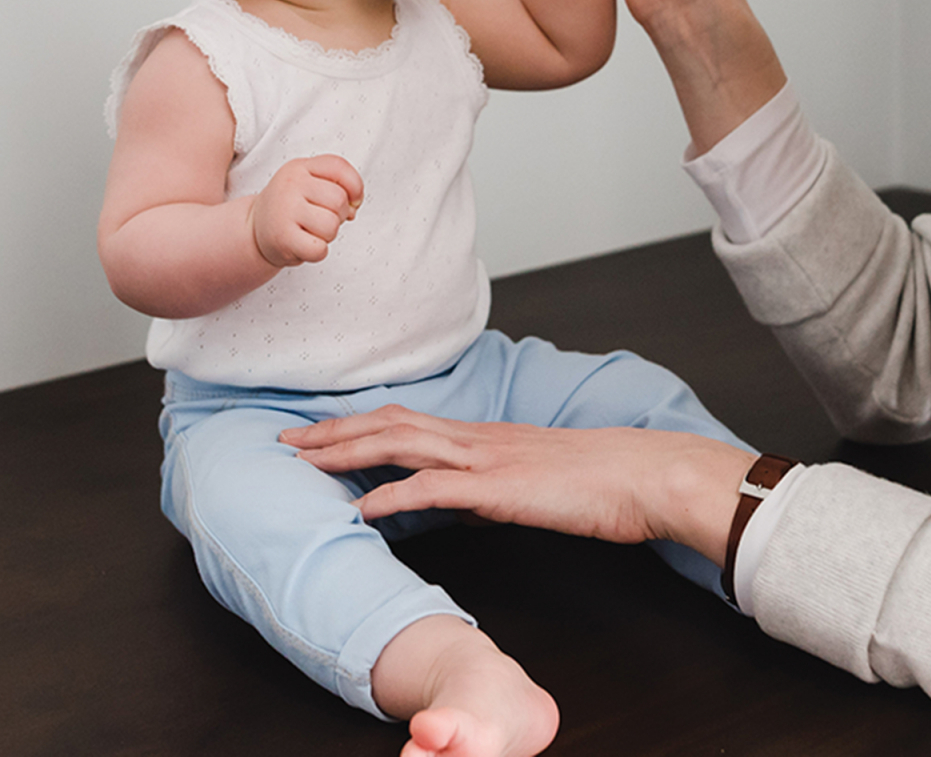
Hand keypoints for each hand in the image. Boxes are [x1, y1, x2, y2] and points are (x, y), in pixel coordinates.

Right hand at [248, 154, 362, 267]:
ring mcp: (284, 210)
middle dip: (339, 214)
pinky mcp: (282, 238)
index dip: (355, 186)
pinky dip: (318, 252)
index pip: (339, 167)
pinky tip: (303, 245)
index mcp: (299, 167)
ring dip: (328, 234)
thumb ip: (337, 187)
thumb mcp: (309, 184)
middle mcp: (290, 184)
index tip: (353, 200)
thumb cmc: (290, 207)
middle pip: (339, 199)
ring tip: (310, 231)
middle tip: (320, 219)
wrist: (254, 231)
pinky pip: (319, 249)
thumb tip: (352, 208)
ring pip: (332, 225)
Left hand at [279, 407, 752, 563]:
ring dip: (346, 452)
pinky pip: (434, 488)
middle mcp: (477, 438)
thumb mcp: (538, 477)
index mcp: (485, 435)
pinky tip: (363, 510)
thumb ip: (497, 483)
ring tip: (303, 463)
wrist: (643, 473)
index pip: (408, 420)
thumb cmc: (601, 480)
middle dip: (333, 431)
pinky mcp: (499, 487)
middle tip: (287, 441)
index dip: (359, 423)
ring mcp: (486, 458)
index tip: (320, 430)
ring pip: (400, 445)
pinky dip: (392, 495)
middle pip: (390, 423)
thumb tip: (465, 498)